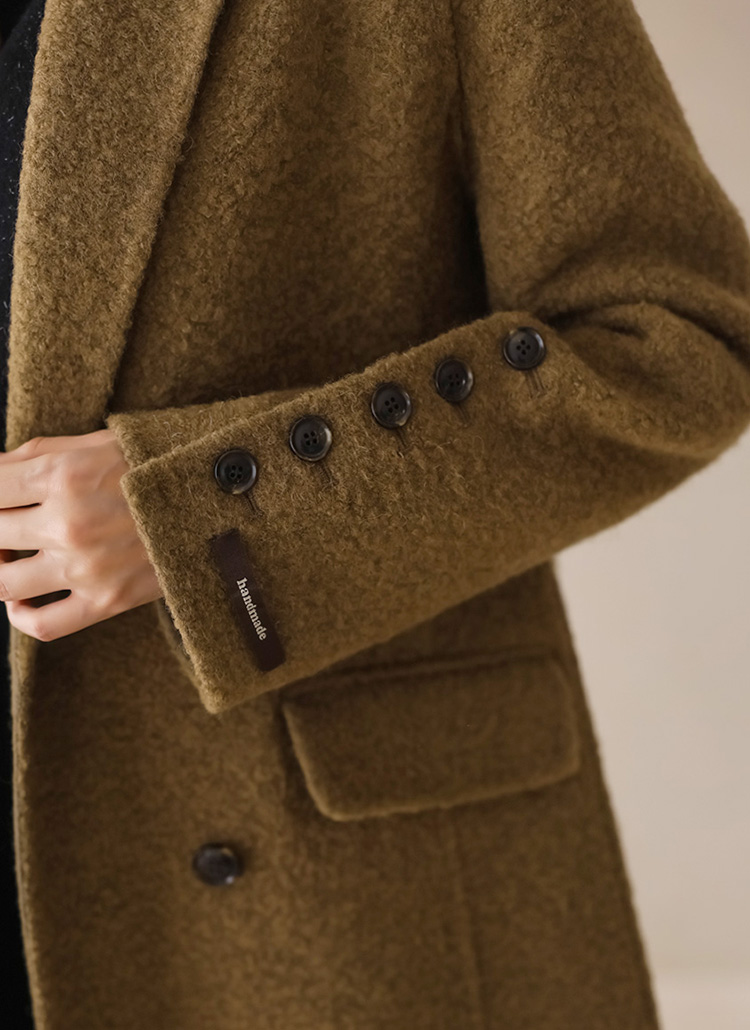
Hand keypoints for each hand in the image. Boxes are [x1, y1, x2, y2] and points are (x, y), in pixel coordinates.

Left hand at [0, 429, 162, 640]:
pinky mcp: (107, 600)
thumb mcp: (95, 441)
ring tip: (7, 557)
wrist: (220, 499)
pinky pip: (44, 624)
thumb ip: (36, 454)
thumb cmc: (156, 463)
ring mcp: (85, 567)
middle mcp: (67, 523)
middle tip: (6, 522)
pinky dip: (20, 617)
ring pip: (4, 582)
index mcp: (61, 475)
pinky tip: (18, 602)